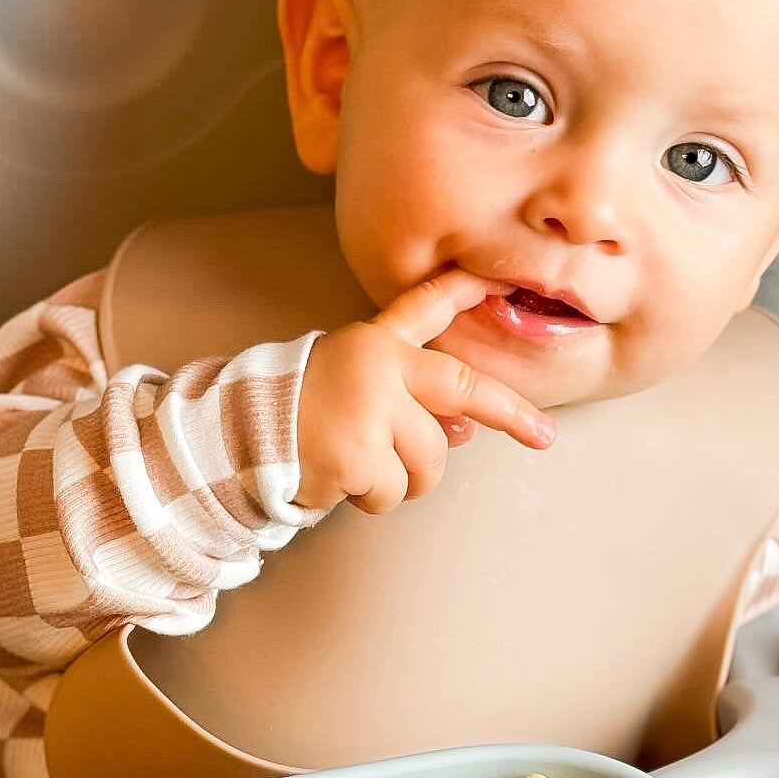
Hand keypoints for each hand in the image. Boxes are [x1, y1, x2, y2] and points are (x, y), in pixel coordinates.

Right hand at [296, 269, 555, 512]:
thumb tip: (463, 431)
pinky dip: (372, 499)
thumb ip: (407, 399)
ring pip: (429, 460)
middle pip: (462, 387)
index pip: (423, 309)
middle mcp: (378, 367)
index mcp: (373, 345)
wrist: (235, 441)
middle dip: (510, 413)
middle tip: (543, 435)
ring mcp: (371, 409)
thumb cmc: (296, 415)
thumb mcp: (348, 387)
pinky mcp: (359, 453)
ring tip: (363, 469)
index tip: (499, 278)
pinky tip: (340, 481)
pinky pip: (393, 492)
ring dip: (405, 480)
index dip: (464, 291)